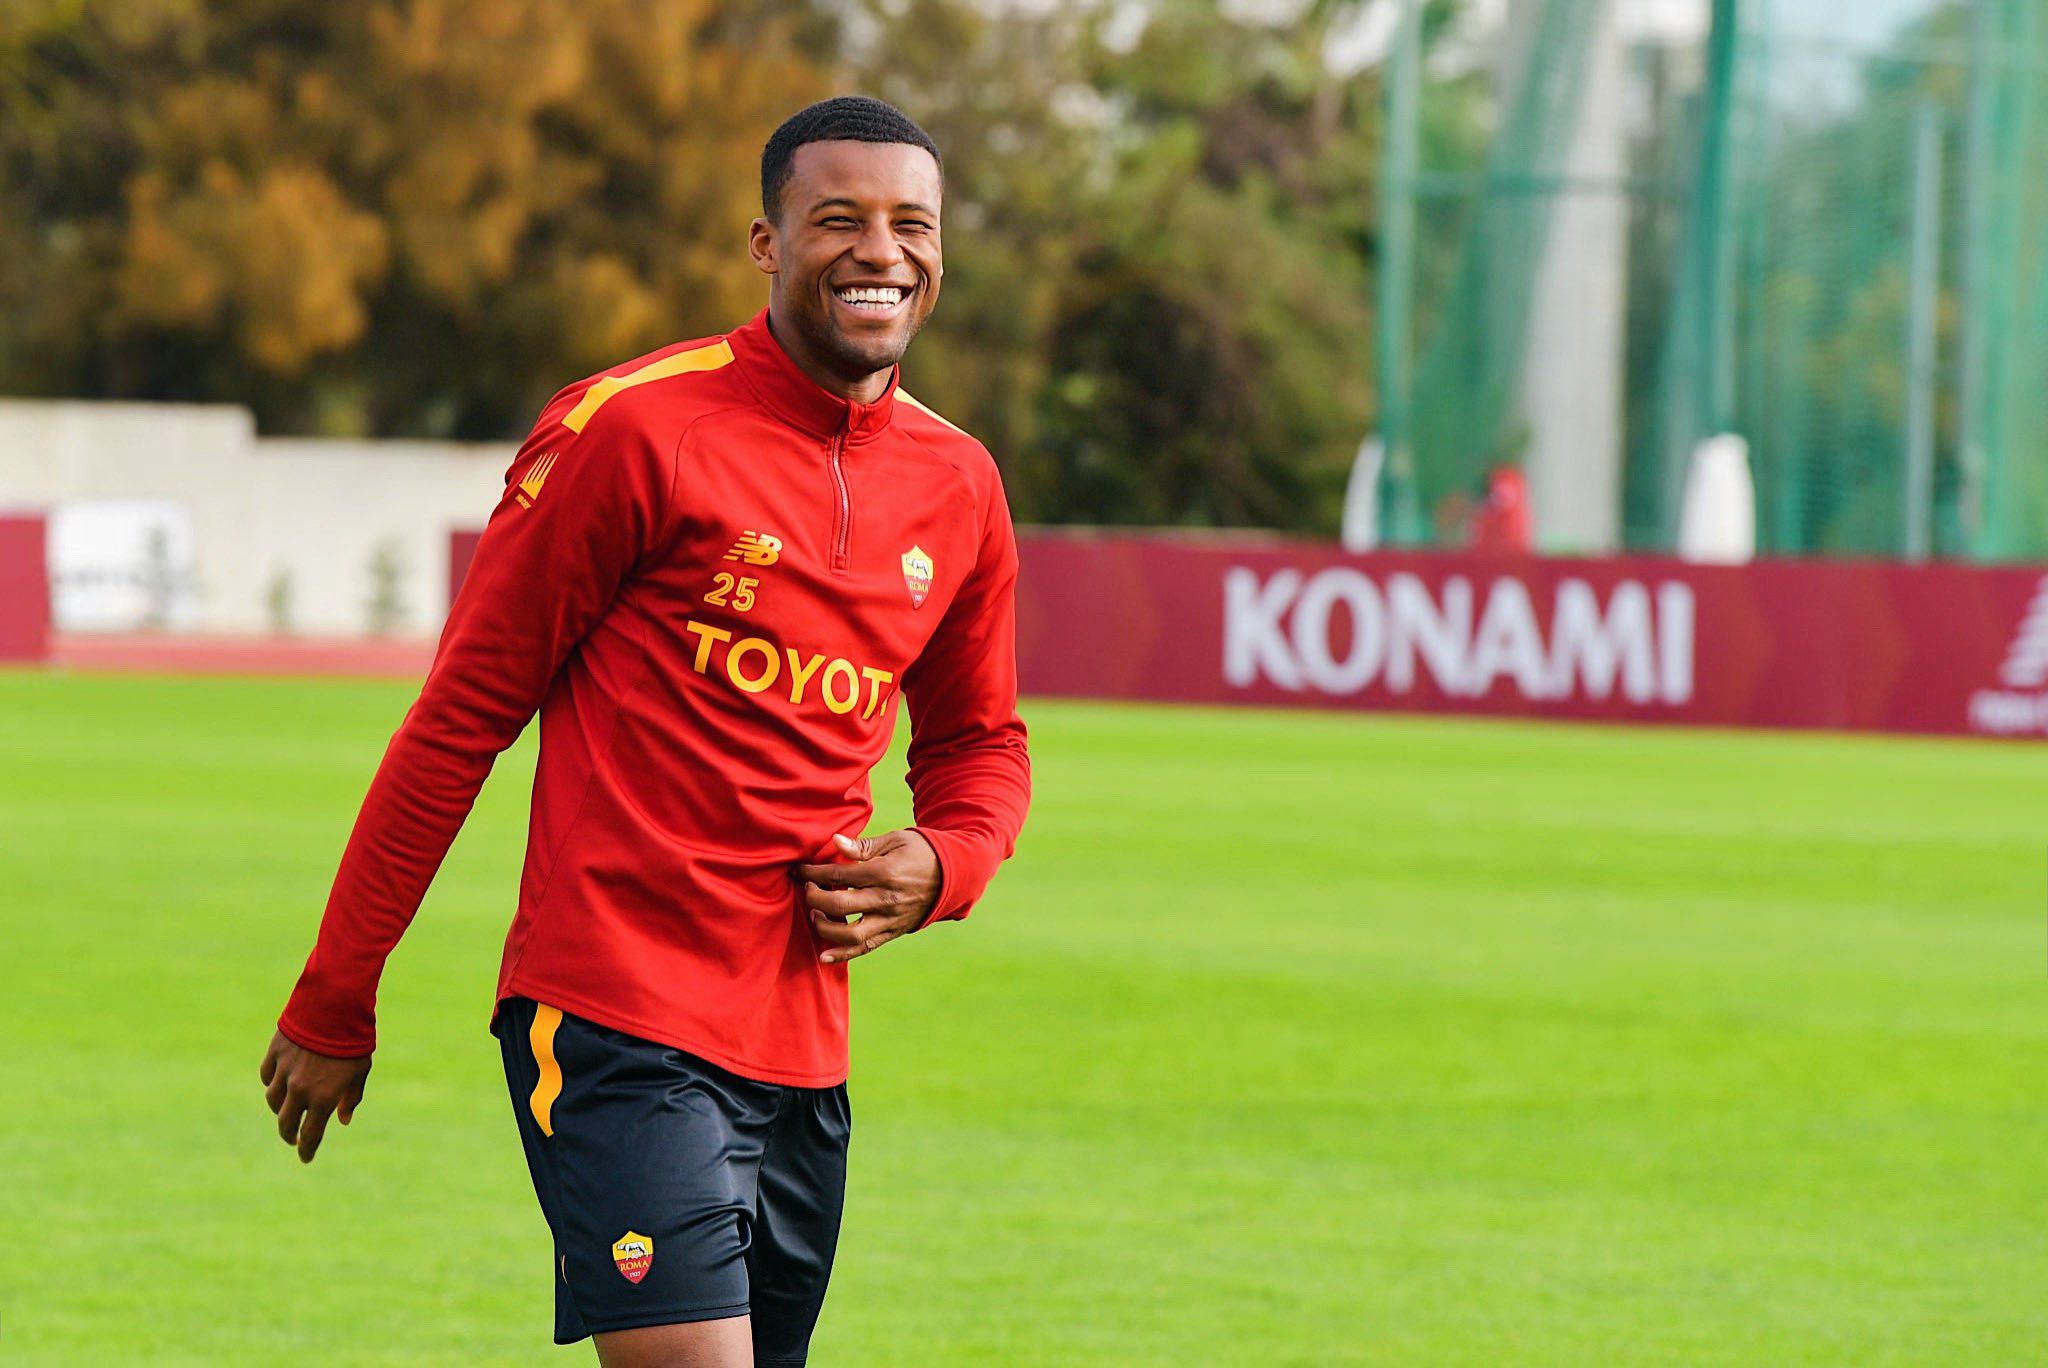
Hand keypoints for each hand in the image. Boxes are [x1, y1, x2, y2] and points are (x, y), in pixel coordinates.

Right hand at [260, 1030, 371, 1162]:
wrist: (334, 1006)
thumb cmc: (353, 1040)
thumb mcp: (360, 1071)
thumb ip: (351, 1098)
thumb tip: (343, 1120)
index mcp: (324, 1097)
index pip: (310, 1135)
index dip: (307, 1150)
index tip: (306, 1158)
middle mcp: (300, 1089)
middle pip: (286, 1123)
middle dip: (289, 1135)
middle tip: (293, 1138)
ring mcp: (284, 1071)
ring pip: (273, 1100)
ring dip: (280, 1109)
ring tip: (288, 1110)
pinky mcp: (275, 1054)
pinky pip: (267, 1076)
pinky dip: (272, 1083)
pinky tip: (279, 1084)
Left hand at [794, 830, 940, 964]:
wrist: (952, 875)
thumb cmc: (919, 851)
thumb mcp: (895, 840)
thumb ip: (862, 846)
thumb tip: (834, 843)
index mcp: (885, 872)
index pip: (838, 876)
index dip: (813, 873)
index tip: (800, 869)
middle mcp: (886, 899)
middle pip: (839, 906)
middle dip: (814, 898)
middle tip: (808, 889)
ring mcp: (890, 919)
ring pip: (851, 934)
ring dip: (825, 928)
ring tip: (815, 915)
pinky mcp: (893, 932)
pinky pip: (865, 949)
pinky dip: (843, 955)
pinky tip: (823, 957)